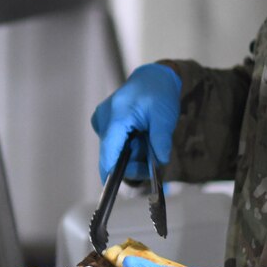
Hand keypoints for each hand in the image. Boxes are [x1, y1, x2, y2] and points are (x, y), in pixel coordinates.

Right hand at [91, 63, 181, 181]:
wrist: (153, 77)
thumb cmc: (158, 93)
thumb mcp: (164, 117)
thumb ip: (161, 140)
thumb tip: (160, 161)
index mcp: (116, 117)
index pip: (109, 154)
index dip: (114, 174)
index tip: (121, 189)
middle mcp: (103, 120)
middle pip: (112, 156)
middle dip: (133, 161)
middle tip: (154, 154)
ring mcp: (101, 121)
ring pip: (115, 152)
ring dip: (132, 153)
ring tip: (147, 139)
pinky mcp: (104, 124)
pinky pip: (115, 145)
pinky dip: (129, 146)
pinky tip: (140, 136)